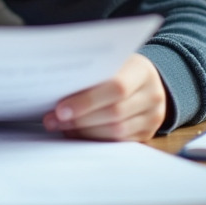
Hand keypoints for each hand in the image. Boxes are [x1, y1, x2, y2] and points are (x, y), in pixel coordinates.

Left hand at [43, 53, 166, 140]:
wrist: (148, 80)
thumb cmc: (120, 68)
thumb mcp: (111, 62)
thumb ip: (91, 73)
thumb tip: (56, 91)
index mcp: (142, 70)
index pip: (116, 87)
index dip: (87, 100)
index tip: (60, 109)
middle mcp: (152, 94)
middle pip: (115, 112)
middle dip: (79, 119)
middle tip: (53, 120)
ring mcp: (153, 116)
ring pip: (117, 131)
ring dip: (84, 131)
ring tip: (61, 126)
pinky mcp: (147, 133)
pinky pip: (119, 142)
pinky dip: (95, 139)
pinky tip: (77, 132)